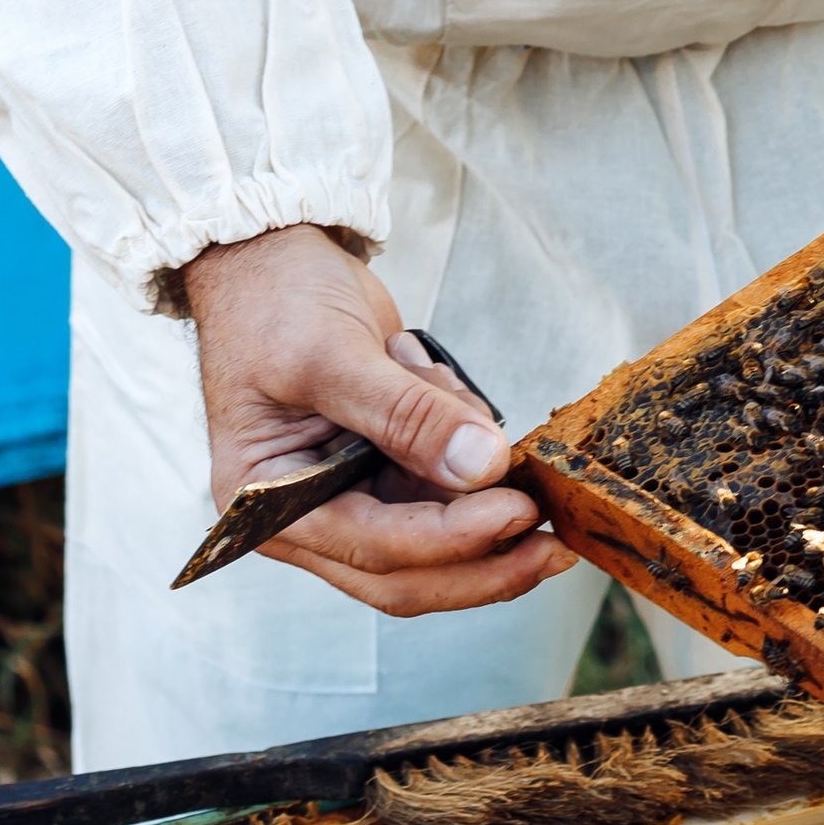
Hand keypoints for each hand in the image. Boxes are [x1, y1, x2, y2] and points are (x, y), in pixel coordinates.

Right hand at [184, 222, 574, 613]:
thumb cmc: (273, 301)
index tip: (516, 510)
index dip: (450, 538)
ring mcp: (350, 488)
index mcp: (270, 503)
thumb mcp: (334, 354)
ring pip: (437, 532)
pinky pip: (444, 479)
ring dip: (479, 489)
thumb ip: (407, 414)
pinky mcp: (384, 462)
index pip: (373, 546)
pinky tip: (450, 388)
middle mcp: (309, 512)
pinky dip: (468, 445)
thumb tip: (482, 465)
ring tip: (463, 399)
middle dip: (485, 559)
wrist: (270, 254)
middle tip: (553, 544)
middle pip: (408, 570)